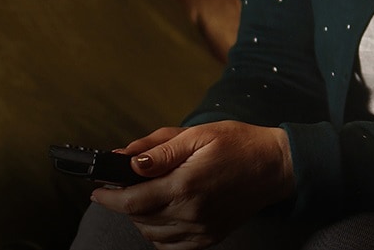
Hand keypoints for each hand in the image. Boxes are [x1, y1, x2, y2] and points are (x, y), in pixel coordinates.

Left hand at [89, 121, 295, 249]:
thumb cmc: (240, 144)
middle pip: (138, 218)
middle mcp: (191, 212)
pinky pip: (171, 246)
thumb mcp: (200, 135)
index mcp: (185, 185)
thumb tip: (127, 159)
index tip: (96, 191)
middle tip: (126, 185)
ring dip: (140, 218)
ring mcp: (201, 229)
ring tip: (148, 196)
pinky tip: (164, 214)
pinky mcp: (209, 238)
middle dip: (124, 203)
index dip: (107, 197)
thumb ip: (161, 148)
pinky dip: (159, 234)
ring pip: (151, 234)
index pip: (131, 200)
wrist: (277, 166)